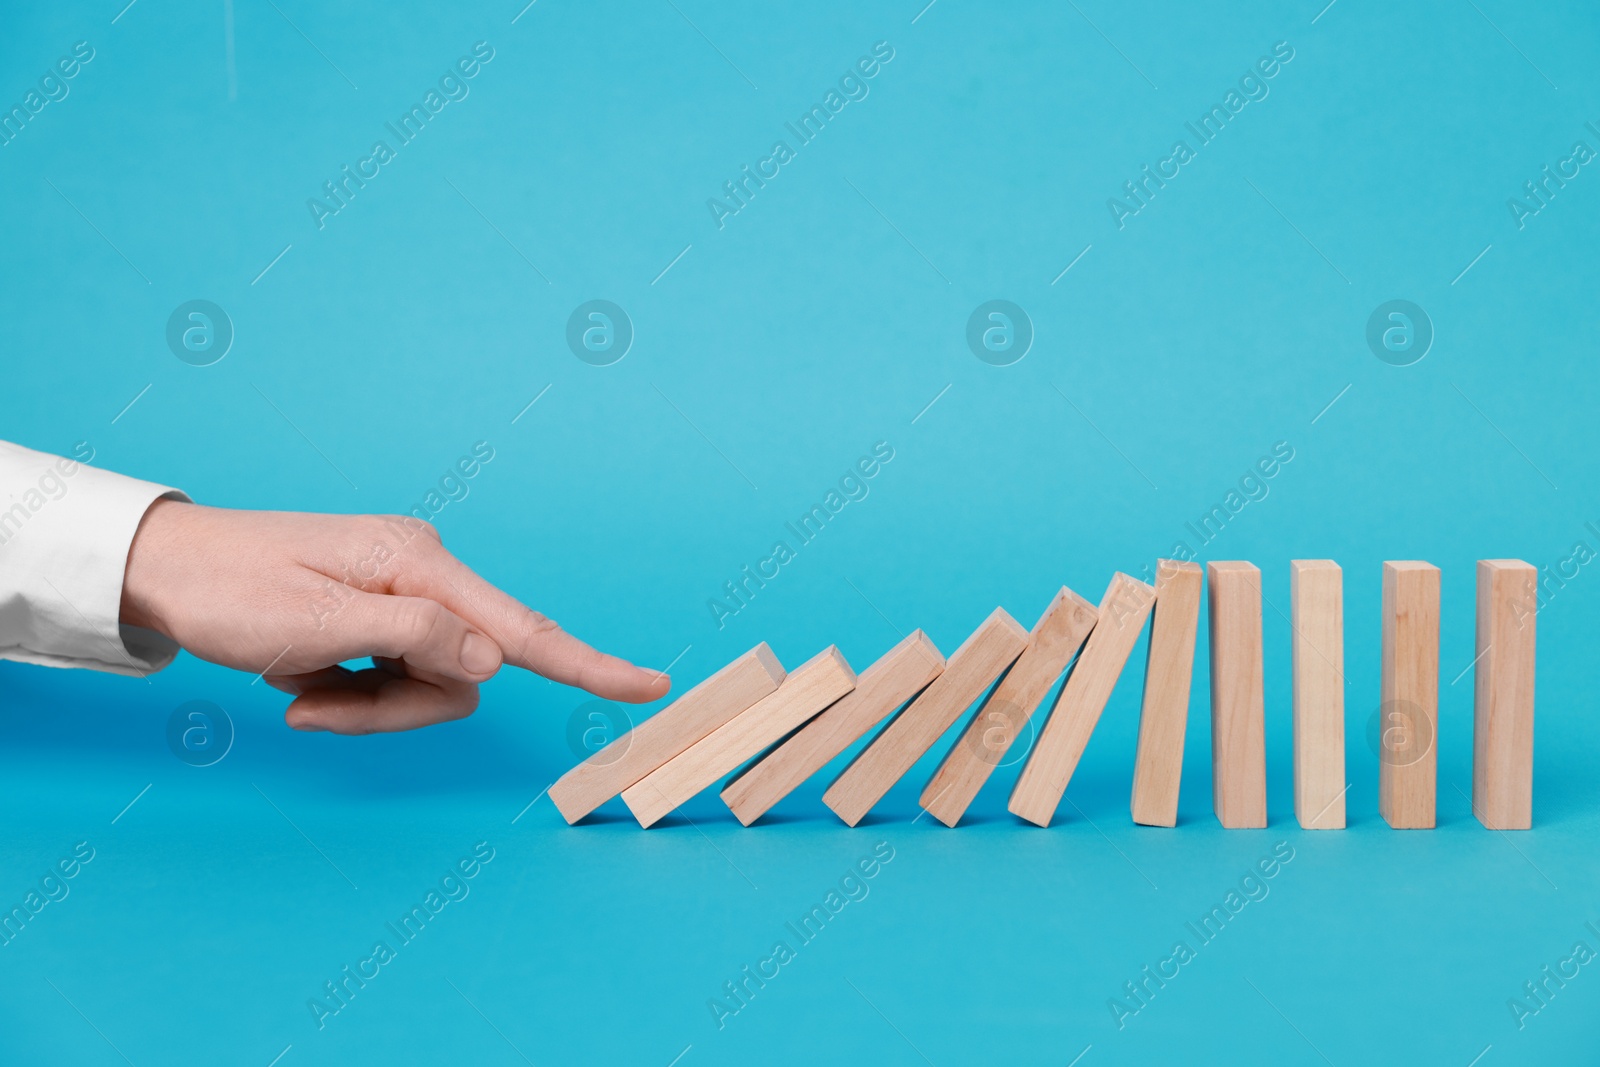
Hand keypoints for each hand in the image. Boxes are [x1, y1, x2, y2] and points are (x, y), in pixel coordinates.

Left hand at [119, 501, 669, 733]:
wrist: (164, 570)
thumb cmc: (229, 591)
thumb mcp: (316, 624)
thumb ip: (415, 639)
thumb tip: (496, 659)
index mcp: (419, 563)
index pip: (523, 628)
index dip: (590, 664)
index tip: (650, 686)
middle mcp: (424, 574)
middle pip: (463, 674)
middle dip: (395, 709)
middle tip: (311, 706)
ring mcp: (402, 596)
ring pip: (429, 686)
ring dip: (365, 706)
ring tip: (296, 686)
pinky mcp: (380, 617)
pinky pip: (396, 679)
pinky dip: (351, 693)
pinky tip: (298, 676)